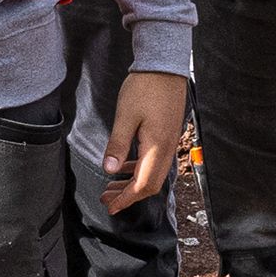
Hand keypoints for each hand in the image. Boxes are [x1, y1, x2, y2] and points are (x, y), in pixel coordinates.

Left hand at [101, 67, 190, 216]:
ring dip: (132, 183)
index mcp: (158, 148)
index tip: (111, 208)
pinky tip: (124, 168)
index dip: (127, 199)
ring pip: (152, 173)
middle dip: (128, 195)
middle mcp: (167, 149)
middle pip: (151, 184)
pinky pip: (153, 161)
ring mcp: (168, 143)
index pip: (144, 185)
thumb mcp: (126, 116)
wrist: (164, 68)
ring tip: (110, 187)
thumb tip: (110, 170)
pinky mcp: (165, 136)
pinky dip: (138, 169)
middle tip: (106, 200)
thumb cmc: (144, 89)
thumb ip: (118, 144)